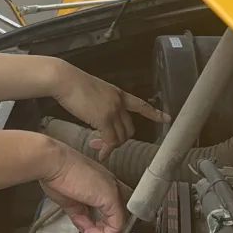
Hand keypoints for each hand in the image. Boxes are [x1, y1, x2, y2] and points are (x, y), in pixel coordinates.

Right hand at [40, 142, 126, 232]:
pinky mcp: (112, 197)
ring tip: (89, 231)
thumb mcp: (70, 201)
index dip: (105, 220)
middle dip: (107, 227)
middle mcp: (111, 184)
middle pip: (121, 213)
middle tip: (91, 230)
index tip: (91, 226)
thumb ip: (81, 215)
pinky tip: (90, 231)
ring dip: (106, 232)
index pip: (114, 205)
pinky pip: (117, 225)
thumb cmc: (56, 173)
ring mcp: (114, 190)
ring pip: (122, 220)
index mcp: (102, 182)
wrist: (52, 162)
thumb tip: (85, 227)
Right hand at [50, 60, 167, 160]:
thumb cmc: (73, 83)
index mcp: (118, 93)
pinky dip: (107, 149)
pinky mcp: (103, 118)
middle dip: (121, 139)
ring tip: (100, 149)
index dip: (154, 113)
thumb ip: (102, 102)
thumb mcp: (94, 91)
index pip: (140, 104)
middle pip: (130, 128)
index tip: (167, 118)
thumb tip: (99, 115)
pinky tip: (101, 154)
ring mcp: (113, 111)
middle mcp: (119, 102)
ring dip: (112, 146)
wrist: (65, 79)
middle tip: (106, 145)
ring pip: (121, 137)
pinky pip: (110, 140)